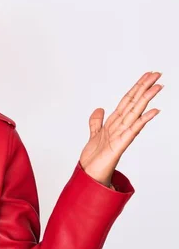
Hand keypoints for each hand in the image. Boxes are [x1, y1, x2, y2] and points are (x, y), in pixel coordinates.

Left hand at [79, 71, 162, 185]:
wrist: (90, 174)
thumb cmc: (95, 157)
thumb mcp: (93, 134)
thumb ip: (96, 121)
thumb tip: (99, 108)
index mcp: (115, 122)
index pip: (127, 101)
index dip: (136, 87)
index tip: (147, 75)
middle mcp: (121, 127)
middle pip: (134, 103)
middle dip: (144, 88)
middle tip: (157, 74)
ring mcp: (122, 135)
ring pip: (136, 113)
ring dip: (146, 99)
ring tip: (158, 86)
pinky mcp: (120, 145)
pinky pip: (133, 130)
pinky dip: (143, 120)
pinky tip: (154, 111)